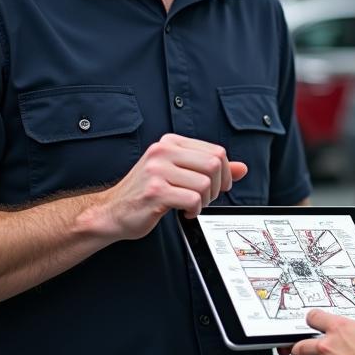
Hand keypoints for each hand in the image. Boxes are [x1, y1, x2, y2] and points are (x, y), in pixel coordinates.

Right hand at [96, 133, 247, 239]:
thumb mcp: (179, 173)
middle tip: (206, 198)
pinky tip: (184, 212)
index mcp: (170, 142)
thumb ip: (209, 169)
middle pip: (214, 164)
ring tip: (191, 205)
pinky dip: (194, 210)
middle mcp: (163, 151)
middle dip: (218, 187)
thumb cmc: (145, 192)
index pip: (216, 151)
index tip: (218, 186)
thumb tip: (242, 168)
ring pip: (205, 183)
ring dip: (205, 201)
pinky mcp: (155, 191)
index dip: (225, 173)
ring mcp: (157, 170)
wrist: (112, 211)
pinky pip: (192, 199)